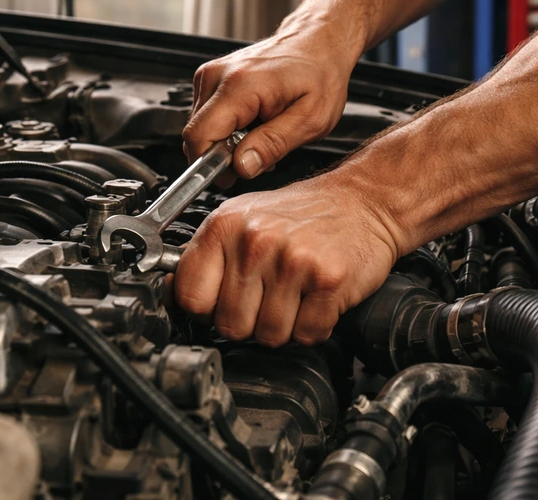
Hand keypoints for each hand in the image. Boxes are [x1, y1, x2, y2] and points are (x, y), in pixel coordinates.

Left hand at [173, 170, 403, 346]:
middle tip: (269, 297)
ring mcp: (292, 261)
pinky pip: (307, 334)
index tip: (220, 304)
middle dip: (250, 321)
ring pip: (269, 336)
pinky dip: (314, 326)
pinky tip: (316, 300)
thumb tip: (173, 294)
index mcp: (225, 225)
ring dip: (285, 325)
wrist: (363, 201)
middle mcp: (255, 241)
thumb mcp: (244, 218)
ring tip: (295, 294)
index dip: (206, 309)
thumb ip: (209, 255)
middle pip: (230, 325)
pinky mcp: (328, 280)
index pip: (189, 296)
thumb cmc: (304, 213)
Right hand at [183, 20, 358, 178]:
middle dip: (222, 155)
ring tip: (260, 134)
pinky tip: (252, 123)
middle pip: (196, 134)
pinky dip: (226, 128)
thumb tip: (242, 167)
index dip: (211, 164)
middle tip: (259, 153)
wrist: (318, 42)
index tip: (234, 174)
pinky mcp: (211, 77)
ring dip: (225, 142)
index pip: (199, 136)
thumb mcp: (311, 119)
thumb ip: (273, 145)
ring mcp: (211, 74)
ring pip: (201, 128)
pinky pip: (206, 116)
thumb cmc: (320, 74)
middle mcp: (218, 75)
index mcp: (240, 85)